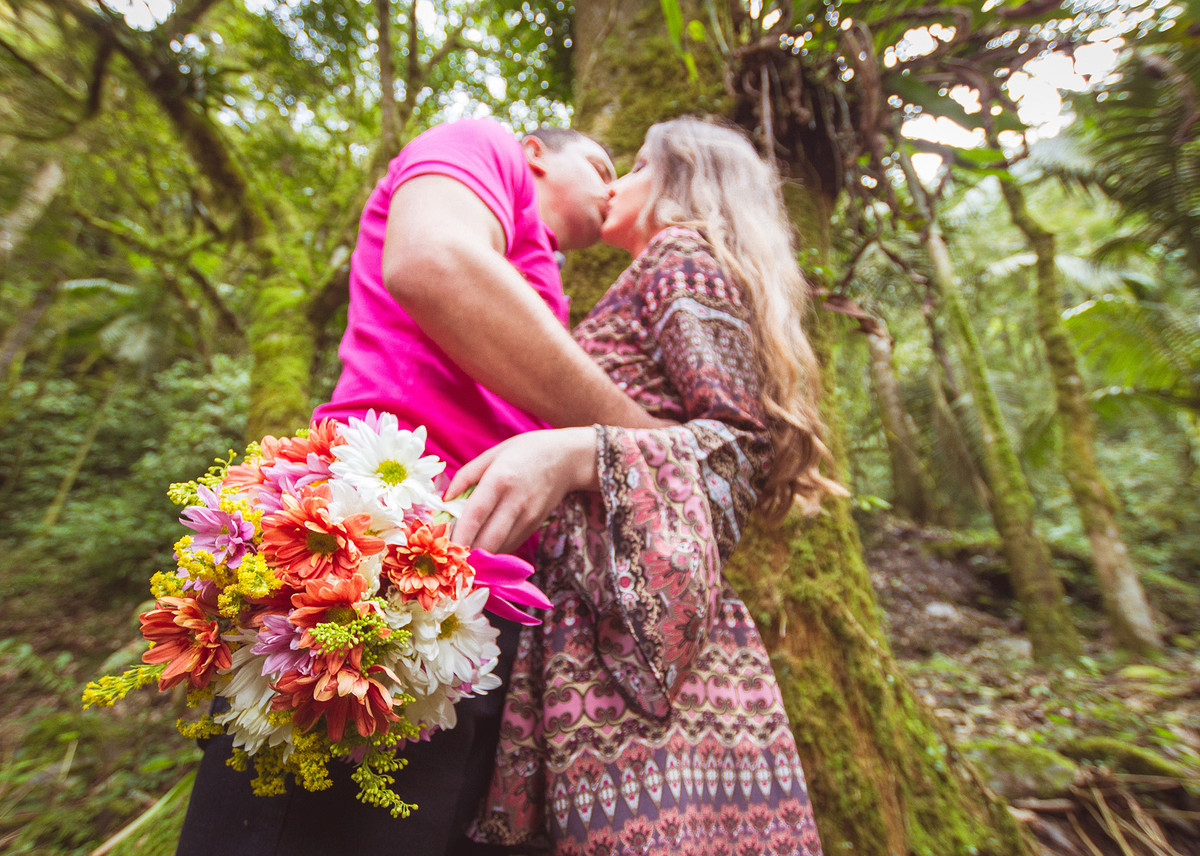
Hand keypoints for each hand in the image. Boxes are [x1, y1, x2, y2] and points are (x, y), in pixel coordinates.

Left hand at [446, 427, 599, 553]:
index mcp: (499, 480)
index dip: (458, 536)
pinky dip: (494, 550)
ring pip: (500, 548)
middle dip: (467, 554)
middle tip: (449, 556)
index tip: (443, 548)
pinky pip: (510, 545)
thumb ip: (465, 476)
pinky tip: (483, 544)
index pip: (475, 515)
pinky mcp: (535, 526)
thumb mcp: (492, 454)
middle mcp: (515, 502)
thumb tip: (444, 500)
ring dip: (480, 555)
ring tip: (462, 553)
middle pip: (488, 540)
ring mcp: (528, 517)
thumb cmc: (525, 451)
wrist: (567, 458)